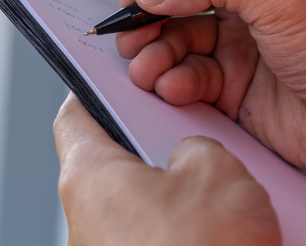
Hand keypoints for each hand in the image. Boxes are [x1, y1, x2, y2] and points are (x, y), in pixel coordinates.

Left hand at [53, 93, 279, 245]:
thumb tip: (193, 158)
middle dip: (161, 148)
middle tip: (197, 135)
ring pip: (145, 206)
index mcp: (89, 175)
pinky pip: (160, 240)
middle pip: (117, 163)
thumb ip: (198, 146)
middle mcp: (86, 219)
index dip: (99, 89)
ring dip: (184, 196)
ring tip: (228, 193)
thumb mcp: (217, 170)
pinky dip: (191, 232)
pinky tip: (229, 232)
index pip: (76, 115)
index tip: (116, 77)